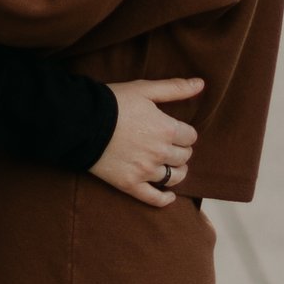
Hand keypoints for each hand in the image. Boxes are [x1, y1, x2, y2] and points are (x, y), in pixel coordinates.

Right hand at [91, 77, 202, 207]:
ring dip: (177, 171)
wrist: (82, 122)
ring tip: (171, 166)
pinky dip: (165, 199)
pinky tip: (169, 196)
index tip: (177, 130)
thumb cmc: (114, 102)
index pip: (190, 137)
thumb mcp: (145, 89)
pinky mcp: (130, 184)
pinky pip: (154, 198)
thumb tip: (201, 84)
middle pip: (184, 157)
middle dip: (181, 151)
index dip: (185, 133)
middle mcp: (160, 153)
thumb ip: (175, 88)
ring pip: (174, 177)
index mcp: (167, 130)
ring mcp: (145, 171)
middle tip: (172, 146)